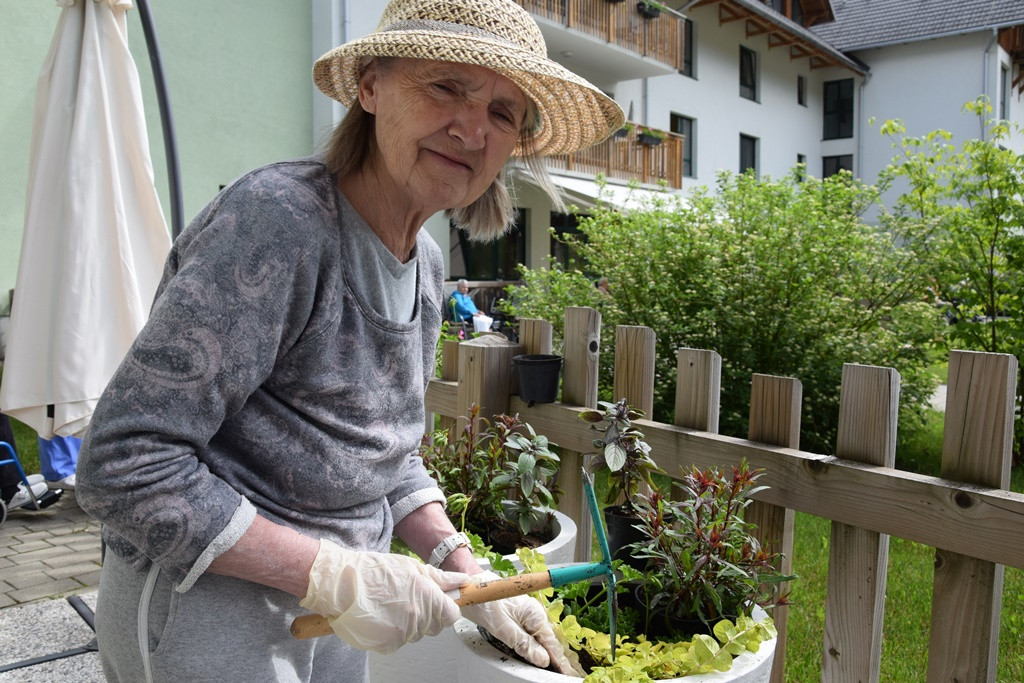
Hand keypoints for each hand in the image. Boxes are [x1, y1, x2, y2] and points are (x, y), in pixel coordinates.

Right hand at [300, 539, 467, 652]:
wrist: (342, 584)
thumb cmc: (374, 572)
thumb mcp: (411, 567)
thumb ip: (440, 579)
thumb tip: (462, 581)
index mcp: (427, 596)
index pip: (452, 615)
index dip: (447, 609)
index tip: (441, 604)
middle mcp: (417, 617)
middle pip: (435, 627)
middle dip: (428, 616)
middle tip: (409, 600)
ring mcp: (402, 633)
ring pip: (416, 634)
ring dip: (409, 624)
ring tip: (391, 605)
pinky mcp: (387, 645)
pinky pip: (399, 641)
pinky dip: (393, 632)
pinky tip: (382, 616)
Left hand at [460, 572, 580, 676]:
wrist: (470, 587)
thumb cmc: (483, 600)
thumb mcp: (502, 627)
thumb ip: (523, 643)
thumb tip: (542, 659)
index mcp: (533, 613)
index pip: (551, 642)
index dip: (560, 659)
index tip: (568, 673)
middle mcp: (534, 613)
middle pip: (550, 640)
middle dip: (560, 657)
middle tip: (570, 673)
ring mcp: (528, 615)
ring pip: (543, 638)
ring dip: (552, 653)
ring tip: (562, 667)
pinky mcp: (521, 618)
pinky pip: (534, 634)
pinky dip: (541, 646)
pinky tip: (545, 654)